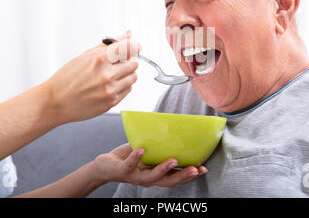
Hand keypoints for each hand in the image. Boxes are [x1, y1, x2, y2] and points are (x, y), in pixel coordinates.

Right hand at [43, 31, 140, 125]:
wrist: (55, 102)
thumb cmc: (66, 79)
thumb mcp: (85, 56)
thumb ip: (109, 45)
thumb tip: (127, 35)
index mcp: (99, 60)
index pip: (129, 47)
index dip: (134, 45)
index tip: (134, 46)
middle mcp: (107, 75)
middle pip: (134, 63)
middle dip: (127, 61)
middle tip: (117, 63)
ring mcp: (110, 90)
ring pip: (133, 77)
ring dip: (126, 74)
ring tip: (112, 75)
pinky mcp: (111, 102)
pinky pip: (128, 90)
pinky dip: (123, 85)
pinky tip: (109, 85)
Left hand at [91, 143, 207, 186]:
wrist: (105, 166)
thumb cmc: (128, 157)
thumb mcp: (147, 152)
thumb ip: (159, 146)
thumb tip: (174, 127)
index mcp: (156, 174)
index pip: (176, 177)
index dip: (190, 175)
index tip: (203, 169)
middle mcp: (148, 179)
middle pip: (168, 181)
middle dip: (183, 176)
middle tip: (195, 169)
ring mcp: (136, 176)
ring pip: (152, 177)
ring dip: (163, 169)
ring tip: (173, 160)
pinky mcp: (123, 171)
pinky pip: (130, 166)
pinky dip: (136, 158)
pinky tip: (141, 150)